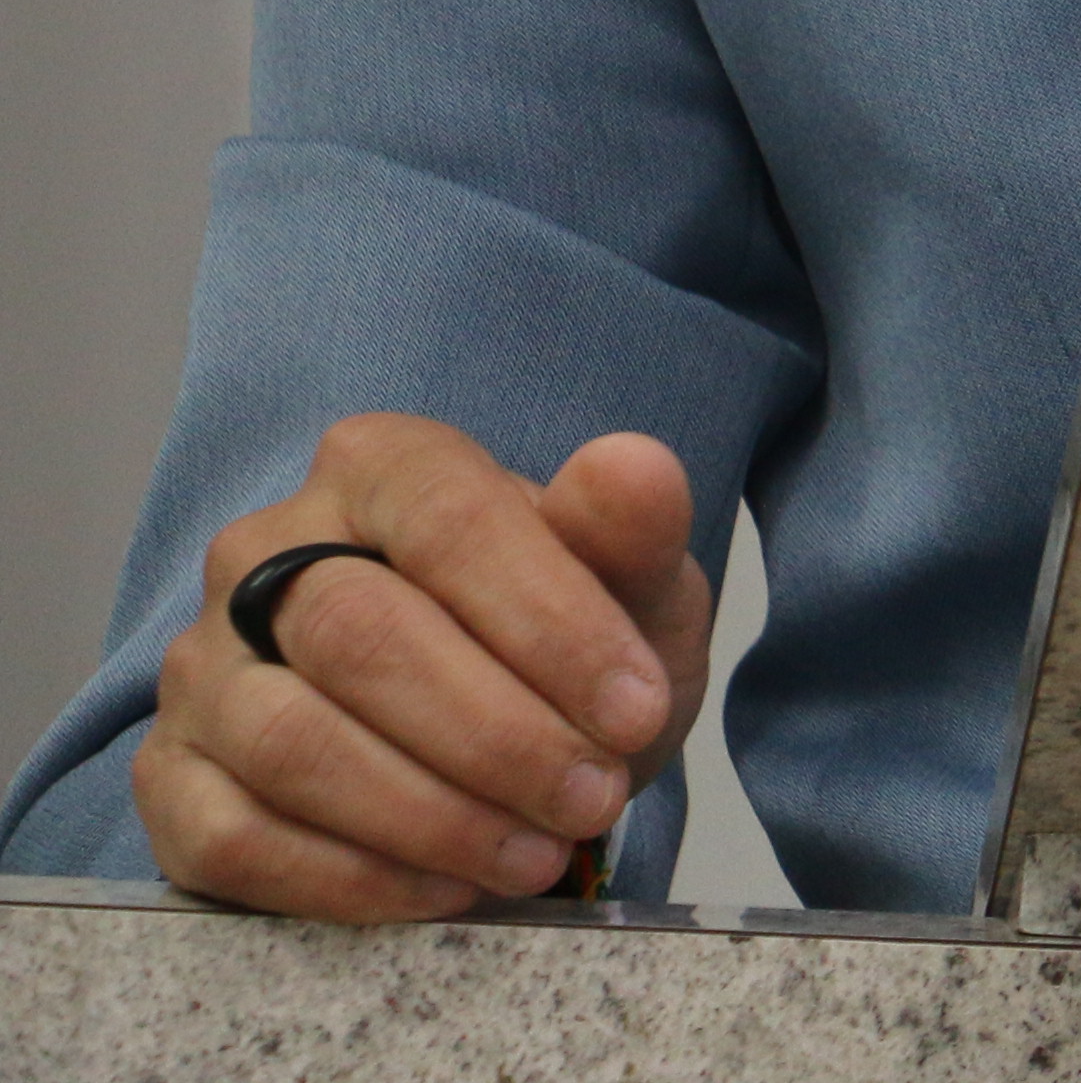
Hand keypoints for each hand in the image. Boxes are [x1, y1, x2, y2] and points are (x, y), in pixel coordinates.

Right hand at [134, 417, 709, 921]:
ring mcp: (202, 666)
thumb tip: (632, 466)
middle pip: (360, 635)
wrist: (494, 734)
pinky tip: (445, 888)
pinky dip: (350, 876)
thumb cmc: (560, 642)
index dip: (550, 621)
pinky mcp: (171, 777)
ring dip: (428, 815)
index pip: (450, 520)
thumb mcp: (630, 585)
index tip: (636, 708)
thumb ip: (631, 531)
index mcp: (381, 466)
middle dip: (496, 734)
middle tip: (591, 796)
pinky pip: (233, 837)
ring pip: (290, 742)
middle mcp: (264, 552)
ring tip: (534, 854)